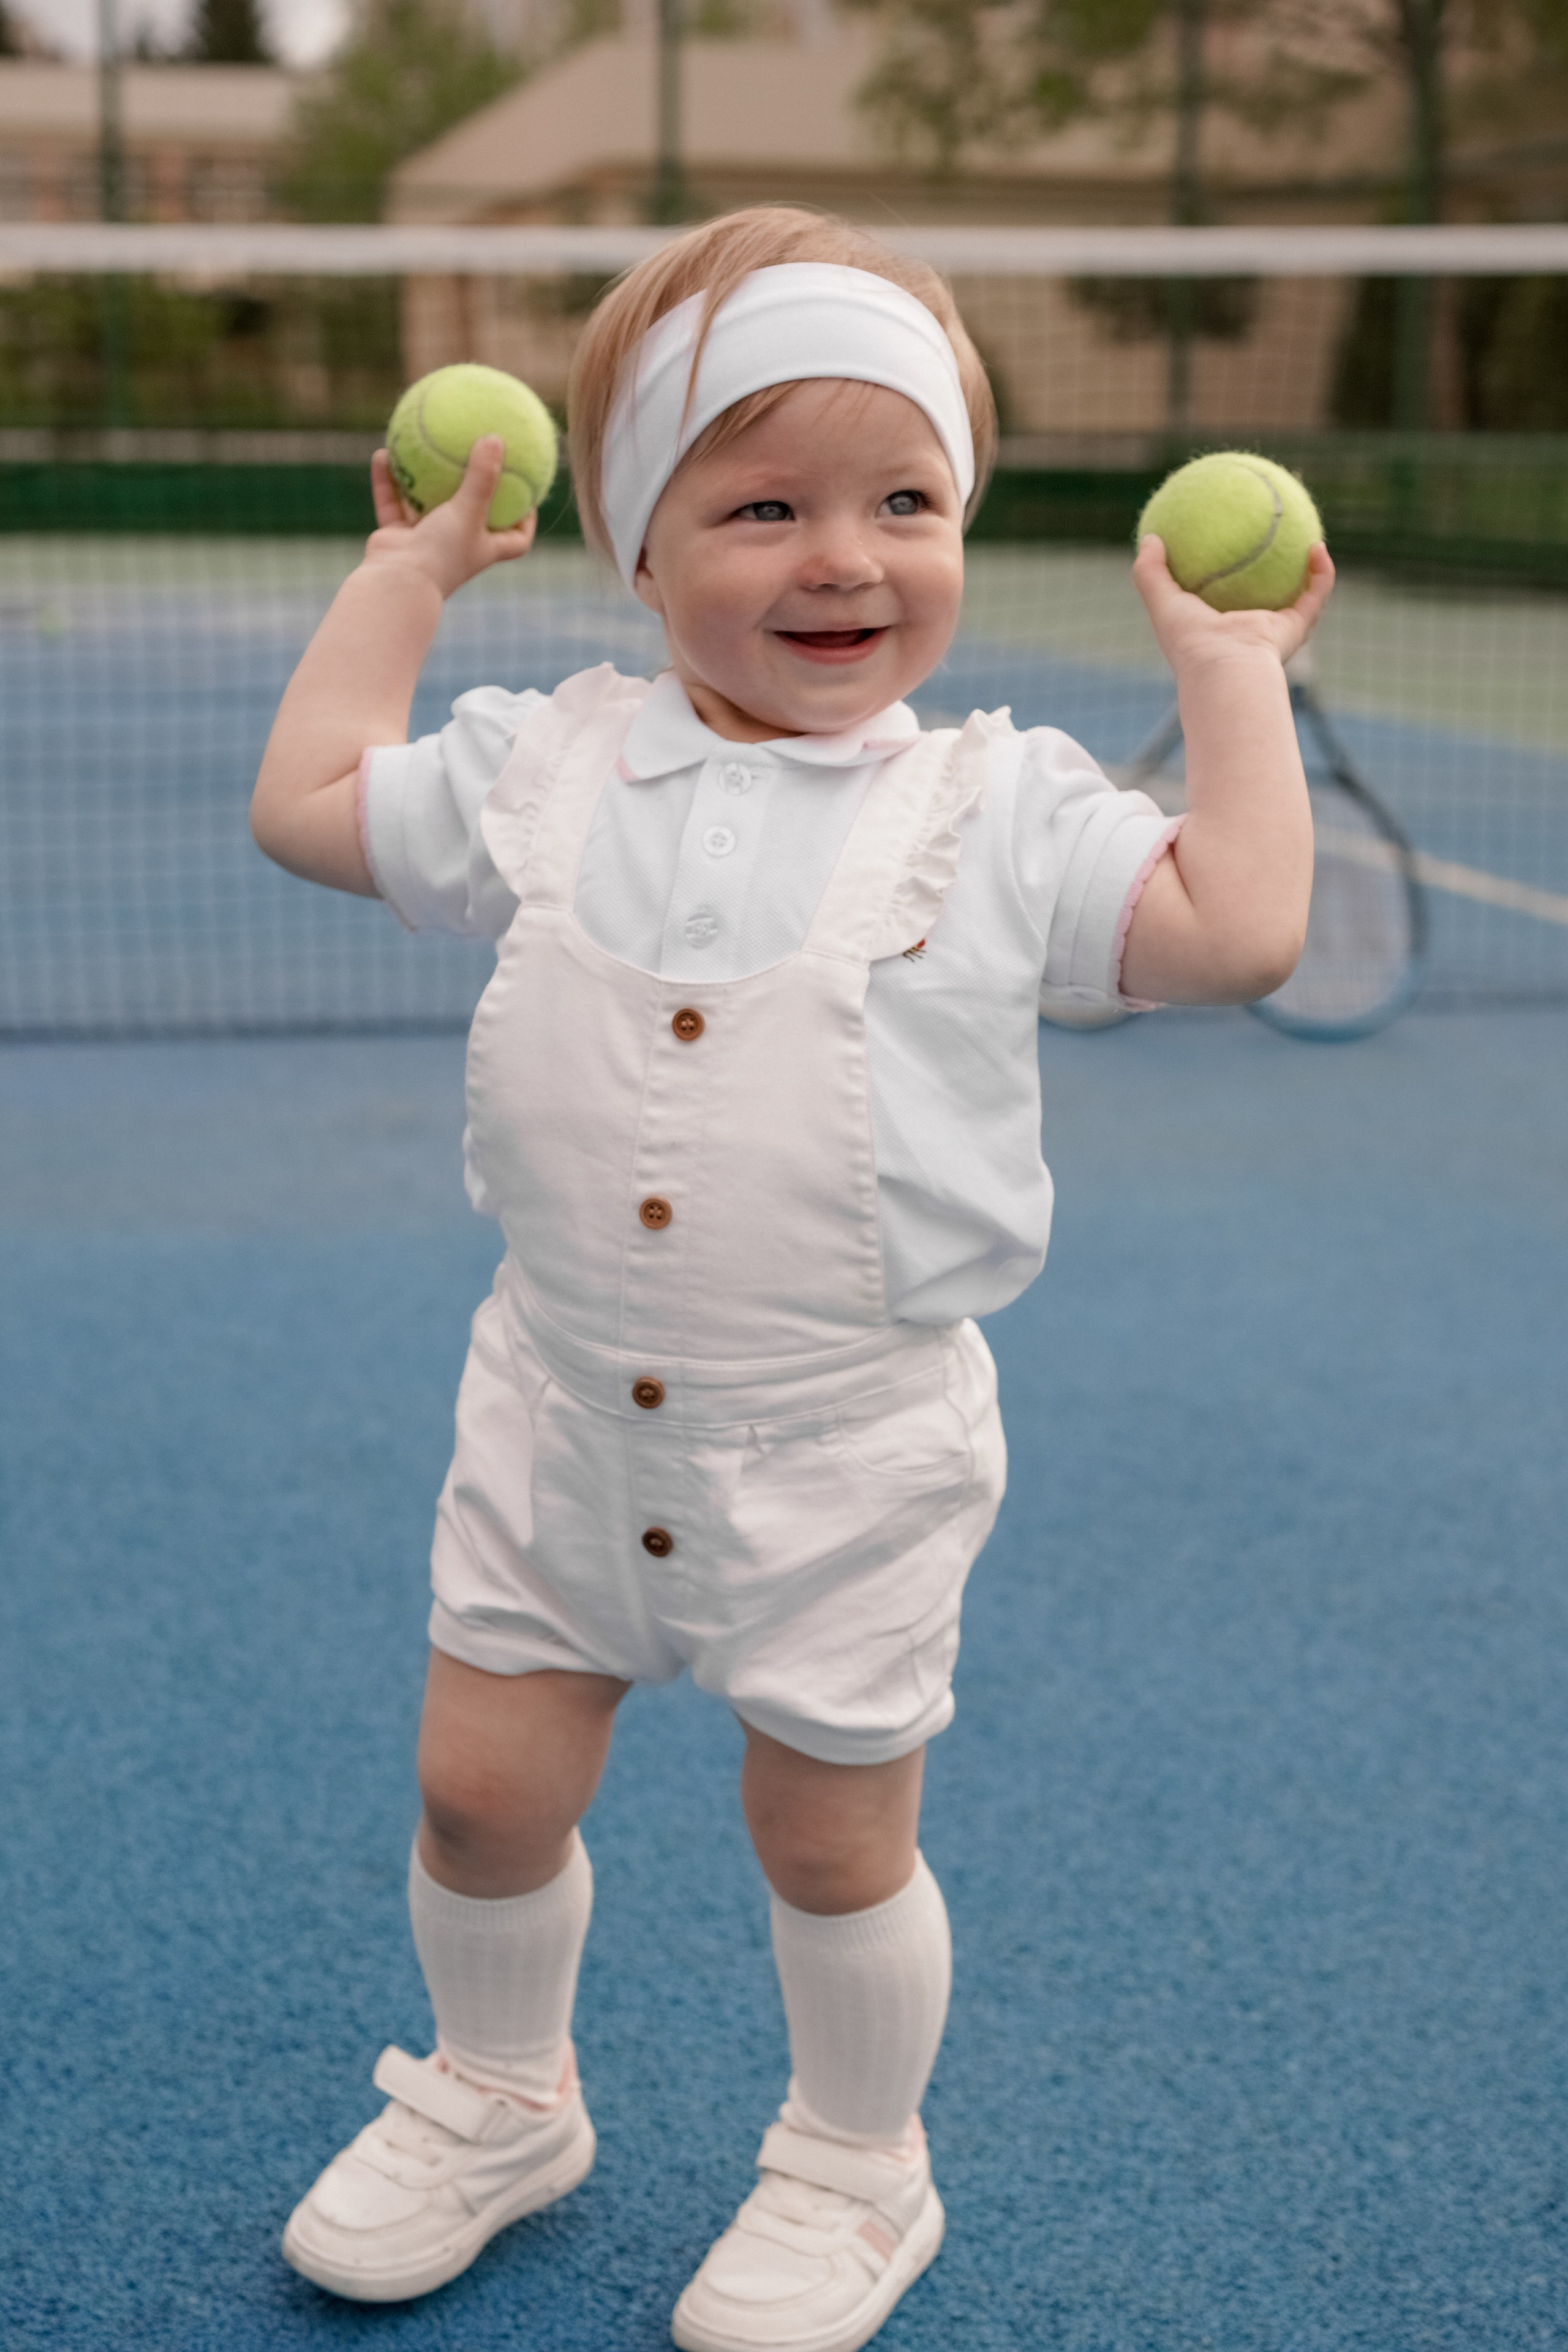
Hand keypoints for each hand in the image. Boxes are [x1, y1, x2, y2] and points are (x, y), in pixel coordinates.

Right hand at [362, 434, 537, 599]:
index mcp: (483, 549)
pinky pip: (392, 503)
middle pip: (472, 517)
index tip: (529, 494)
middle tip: (477, 454)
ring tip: (425, 444)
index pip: (516, 540)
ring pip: (426, 504)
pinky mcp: (397, 538)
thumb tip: (496, 437)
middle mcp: (457, 546)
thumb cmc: (442, 552)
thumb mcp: (469, 511)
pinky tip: (383, 453)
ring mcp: (425, 543)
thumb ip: (483, 476)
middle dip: (473, 490)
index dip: (526, 520)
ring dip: (423, 478)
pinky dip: (388, 482)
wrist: (398, 584)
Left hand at [1132, 533, 1333, 675]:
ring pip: (1299, 594)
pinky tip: (1318, 546)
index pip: (1224, 596)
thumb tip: (1150, 537)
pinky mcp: (1297, 628)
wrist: (1224, 668)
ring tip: (1307, 535)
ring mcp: (1276, 629)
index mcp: (1219, 626)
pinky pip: (1316, 594)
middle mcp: (1250, 627)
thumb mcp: (1162, 601)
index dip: (1227, 570)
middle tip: (1271, 535)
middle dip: (1271, 569)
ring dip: (1307, 569)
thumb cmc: (1190, 641)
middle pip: (1265, 594)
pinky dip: (1322, 573)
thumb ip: (1150, 571)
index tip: (1227, 539)